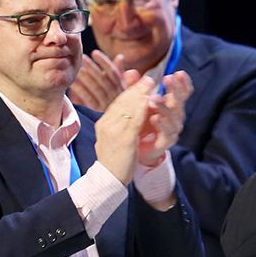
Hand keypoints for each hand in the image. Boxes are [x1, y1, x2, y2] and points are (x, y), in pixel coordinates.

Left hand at [70, 49, 126, 110]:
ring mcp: (107, 105)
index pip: (114, 73)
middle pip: (103, 79)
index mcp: (123, 88)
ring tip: (76, 68)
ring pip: (96, 88)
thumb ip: (120, 72)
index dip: (104, 62)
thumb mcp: (124, 87)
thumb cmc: (121, 101)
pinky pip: (88, 99)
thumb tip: (120, 56)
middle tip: (82, 57)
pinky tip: (72, 83)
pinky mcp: (98, 112)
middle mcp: (116, 96)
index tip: (95, 53)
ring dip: (85, 77)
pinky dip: (80, 90)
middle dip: (92, 67)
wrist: (121, 125)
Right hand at [94, 70, 153, 184]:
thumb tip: (130, 106)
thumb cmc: (114, 157)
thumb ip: (121, 120)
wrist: (108, 178)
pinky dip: (141, 109)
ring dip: (140, 94)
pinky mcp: (123, 140)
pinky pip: (133, 121)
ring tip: (151, 84)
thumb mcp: (114, 136)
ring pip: (127, 108)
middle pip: (122, 102)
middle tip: (149, 78)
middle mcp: (106, 125)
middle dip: (136, 88)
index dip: (131, 90)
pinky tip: (149, 101)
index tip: (142, 81)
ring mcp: (113, 132)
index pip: (118, 102)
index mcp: (104, 123)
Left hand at [137, 70, 192, 166]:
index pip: (182, 92)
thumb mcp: (135, 103)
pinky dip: (162, 125)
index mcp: (170, 105)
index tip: (179, 73)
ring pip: (173, 117)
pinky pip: (167, 133)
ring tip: (154, 98)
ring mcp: (172, 129)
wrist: (136, 150)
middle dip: (175, 89)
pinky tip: (155, 117)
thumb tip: (130, 71)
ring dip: (164, 106)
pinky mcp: (165, 142)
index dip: (182, 83)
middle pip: (179, 101)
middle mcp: (174, 116)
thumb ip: (135, 88)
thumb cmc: (140, 124)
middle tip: (168, 78)